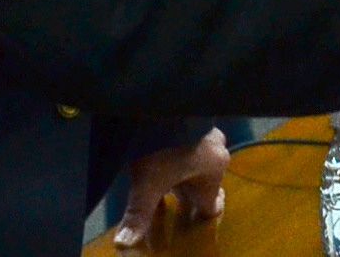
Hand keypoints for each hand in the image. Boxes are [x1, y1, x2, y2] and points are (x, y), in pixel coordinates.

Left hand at [112, 127, 229, 246]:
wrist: (162, 98)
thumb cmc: (161, 145)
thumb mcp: (147, 183)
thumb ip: (138, 214)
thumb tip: (124, 244)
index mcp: (213, 170)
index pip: (212, 204)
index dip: (200, 214)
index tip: (192, 220)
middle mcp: (216, 151)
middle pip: (205, 181)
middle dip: (189, 192)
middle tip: (175, 199)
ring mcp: (207, 130)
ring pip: (197, 160)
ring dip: (184, 170)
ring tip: (166, 176)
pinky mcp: (194, 115)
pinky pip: (190, 140)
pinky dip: (179, 149)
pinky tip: (163, 148)